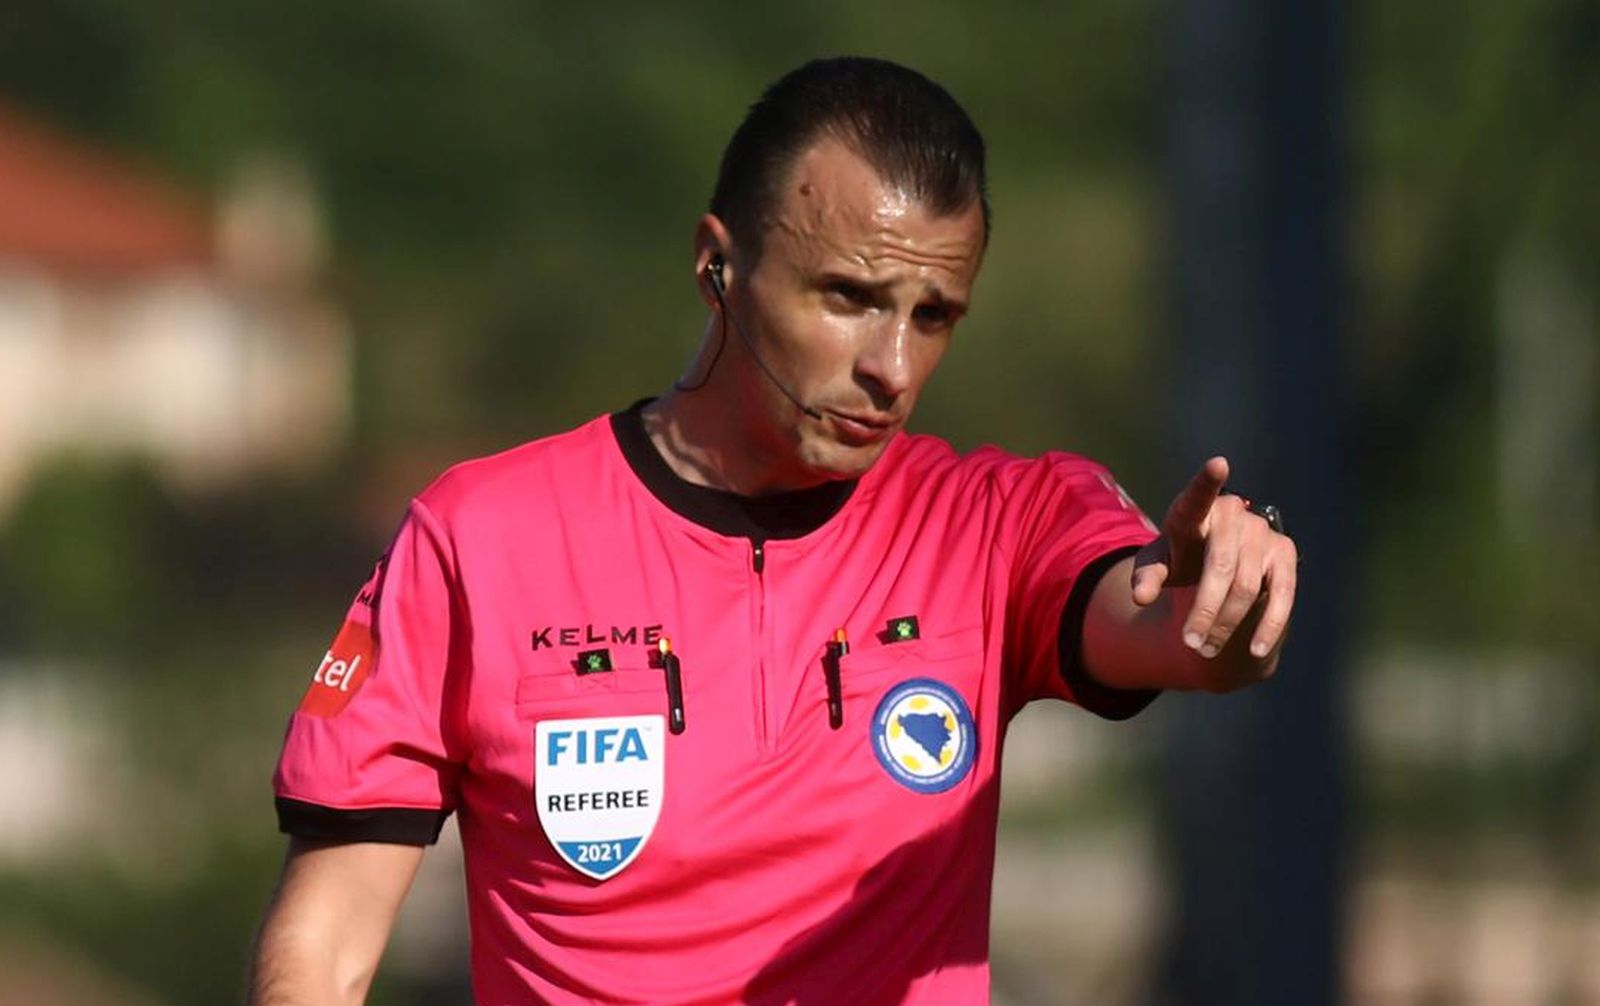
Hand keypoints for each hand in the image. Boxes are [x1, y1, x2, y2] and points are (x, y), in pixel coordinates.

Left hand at [1130, 456, 1297, 662]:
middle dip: (1205, 609)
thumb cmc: (1181, 557)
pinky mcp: (1285, 552)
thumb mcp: (1158, 564)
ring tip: (1205, 649)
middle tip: (1190, 643)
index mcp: (1193, 511)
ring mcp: (1261, 532)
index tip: (1219, 464)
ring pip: (1247, 586)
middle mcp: (1231, 514)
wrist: (1220, 562)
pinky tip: (1255, 649)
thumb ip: (1146, 576)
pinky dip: (1269, 625)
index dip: (1207, 482)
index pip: (1197, 496)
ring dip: (1226, 623)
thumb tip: (1140, 597)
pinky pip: (1282, 594)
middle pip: (1220, 567)